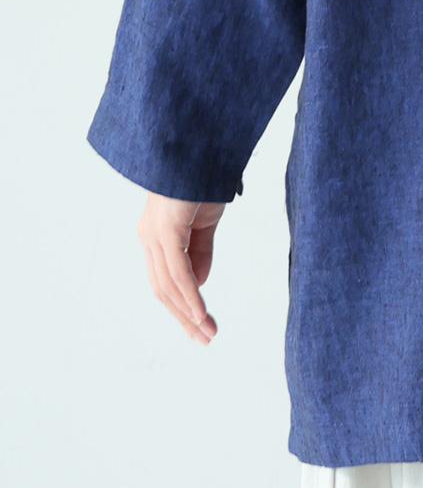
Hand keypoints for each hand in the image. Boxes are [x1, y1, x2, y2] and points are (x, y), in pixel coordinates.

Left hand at [136, 194, 223, 343]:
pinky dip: (189, 294)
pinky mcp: (165, 230)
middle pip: (162, 290)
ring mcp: (154, 235)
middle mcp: (149, 239)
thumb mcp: (206, 222)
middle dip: (183, 318)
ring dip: (189, 313)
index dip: (183, 306)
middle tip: (204, 339)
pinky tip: (200, 312)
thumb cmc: (202, 180)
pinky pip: (177, 271)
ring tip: (208, 332)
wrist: (200, 148)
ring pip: (168, 286)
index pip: (166, 282)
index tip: (202, 326)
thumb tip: (198, 284)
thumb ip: (200, 252)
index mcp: (156, 237)